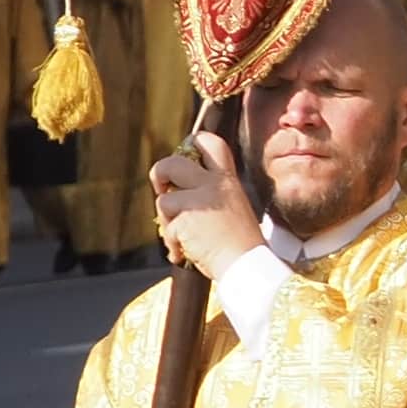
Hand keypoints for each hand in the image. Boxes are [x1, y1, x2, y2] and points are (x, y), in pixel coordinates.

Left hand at [148, 131, 262, 279]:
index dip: (193, 142)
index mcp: (228, 179)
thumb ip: (212, 192)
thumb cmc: (241, 242)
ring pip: (163, 200)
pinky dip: (172, 243)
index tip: (185, 155)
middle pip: (173, 162)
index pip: (211, 143)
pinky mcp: (186, 220)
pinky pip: (166, 228)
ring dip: (166, 220)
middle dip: (159, 174)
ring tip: (180, 234)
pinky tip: (184, 251)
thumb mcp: (234, 205)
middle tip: (162, 188)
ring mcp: (199, 201)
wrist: (246, 264)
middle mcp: (214, 185)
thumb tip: (179, 190)